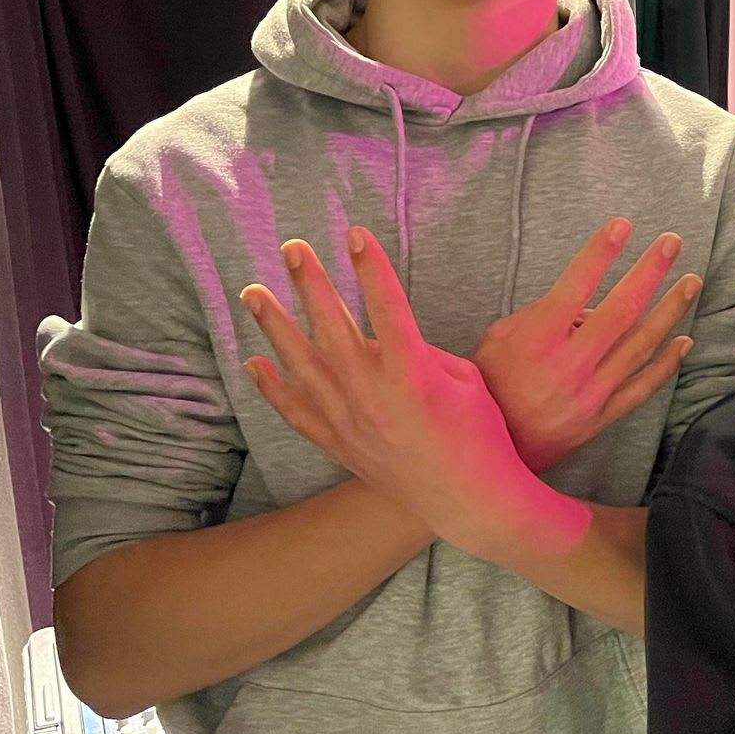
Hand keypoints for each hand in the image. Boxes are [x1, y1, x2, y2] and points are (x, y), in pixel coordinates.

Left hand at [241, 228, 534, 556]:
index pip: (388, 306)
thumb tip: (391, 340)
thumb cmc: (481, 435)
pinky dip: (274, 387)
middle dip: (312, 283)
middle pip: (333, 327)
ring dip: (276, 326)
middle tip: (293, 248)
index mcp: (413, 372)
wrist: (468, 500)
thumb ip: (424, 354)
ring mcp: (351, 420)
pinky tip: (255, 362)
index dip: (371, 268)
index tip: (356, 234)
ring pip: (303, 365)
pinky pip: (297, 411)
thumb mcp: (465, 381)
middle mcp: (373, 393)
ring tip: (254, 292)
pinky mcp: (341, 443)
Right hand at [473, 219, 701, 471]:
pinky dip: (666, 364)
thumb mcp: (497, 340)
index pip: (574, 287)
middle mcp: (567, 366)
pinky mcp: (601, 418)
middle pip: (620, 312)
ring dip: (670, 310)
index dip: (599, 254)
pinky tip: (685, 341)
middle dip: (650, 272)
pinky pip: (642, 387)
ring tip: (691, 282)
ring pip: (640, 346)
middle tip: (672, 242)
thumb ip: (538, 315)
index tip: (622, 225)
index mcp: (536, 341)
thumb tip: (584, 303)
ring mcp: (589, 394)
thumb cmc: (488, 385)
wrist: (489, 452)